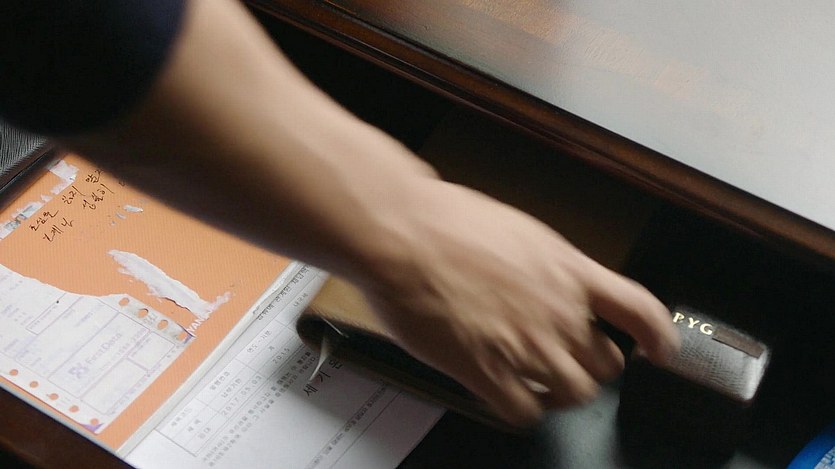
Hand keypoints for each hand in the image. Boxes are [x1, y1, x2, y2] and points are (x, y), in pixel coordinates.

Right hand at [357, 178, 679, 427]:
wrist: (402, 232)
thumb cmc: (445, 221)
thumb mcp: (516, 231)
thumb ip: (544, 265)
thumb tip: (547, 282)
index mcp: (568, 270)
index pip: (639, 311)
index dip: (658, 337)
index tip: (661, 350)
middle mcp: (558, 311)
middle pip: (606, 364)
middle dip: (589, 365)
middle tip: (565, 359)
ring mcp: (526, 345)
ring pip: (574, 393)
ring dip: (559, 391)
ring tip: (536, 382)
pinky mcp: (488, 371)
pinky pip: (525, 411)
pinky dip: (521, 408)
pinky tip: (506, 394)